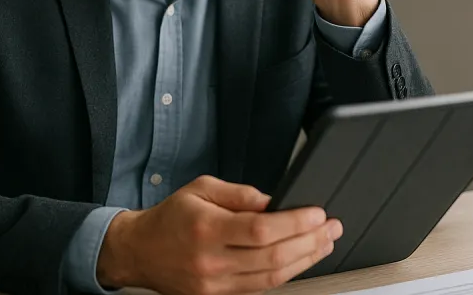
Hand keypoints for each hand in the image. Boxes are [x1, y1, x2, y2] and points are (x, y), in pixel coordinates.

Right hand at [96, 175, 341, 294]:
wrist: (141, 251)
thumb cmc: (171, 217)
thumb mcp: (201, 188)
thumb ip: (240, 194)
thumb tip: (274, 202)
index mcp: (207, 228)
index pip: (262, 229)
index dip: (296, 222)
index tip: (317, 213)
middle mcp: (212, 261)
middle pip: (273, 257)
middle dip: (311, 241)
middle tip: (331, 228)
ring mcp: (215, 285)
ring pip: (272, 278)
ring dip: (305, 260)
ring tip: (324, 243)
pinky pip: (260, 289)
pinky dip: (284, 274)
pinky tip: (299, 260)